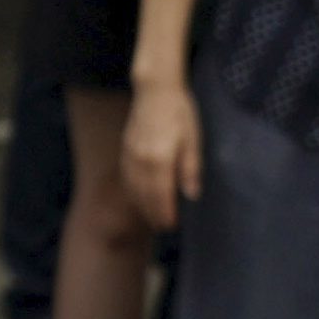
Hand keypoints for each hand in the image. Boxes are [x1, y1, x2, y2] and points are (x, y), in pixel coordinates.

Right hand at [122, 84, 201, 229]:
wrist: (155, 90)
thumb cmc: (179, 112)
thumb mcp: (193, 139)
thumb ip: (191, 168)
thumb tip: (191, 195)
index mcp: (160, 158)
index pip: (161, 194)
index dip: (165, 212)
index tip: (171, 226)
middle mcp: (141, 159)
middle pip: (145, 194)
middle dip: (153, 213)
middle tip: (162, 228)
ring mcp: (130, 154)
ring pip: (133, 187)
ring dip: (141, 204)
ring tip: (150, 217)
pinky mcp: (125, 148)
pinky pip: (126, 176)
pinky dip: (132, 190)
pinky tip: (138, 196)